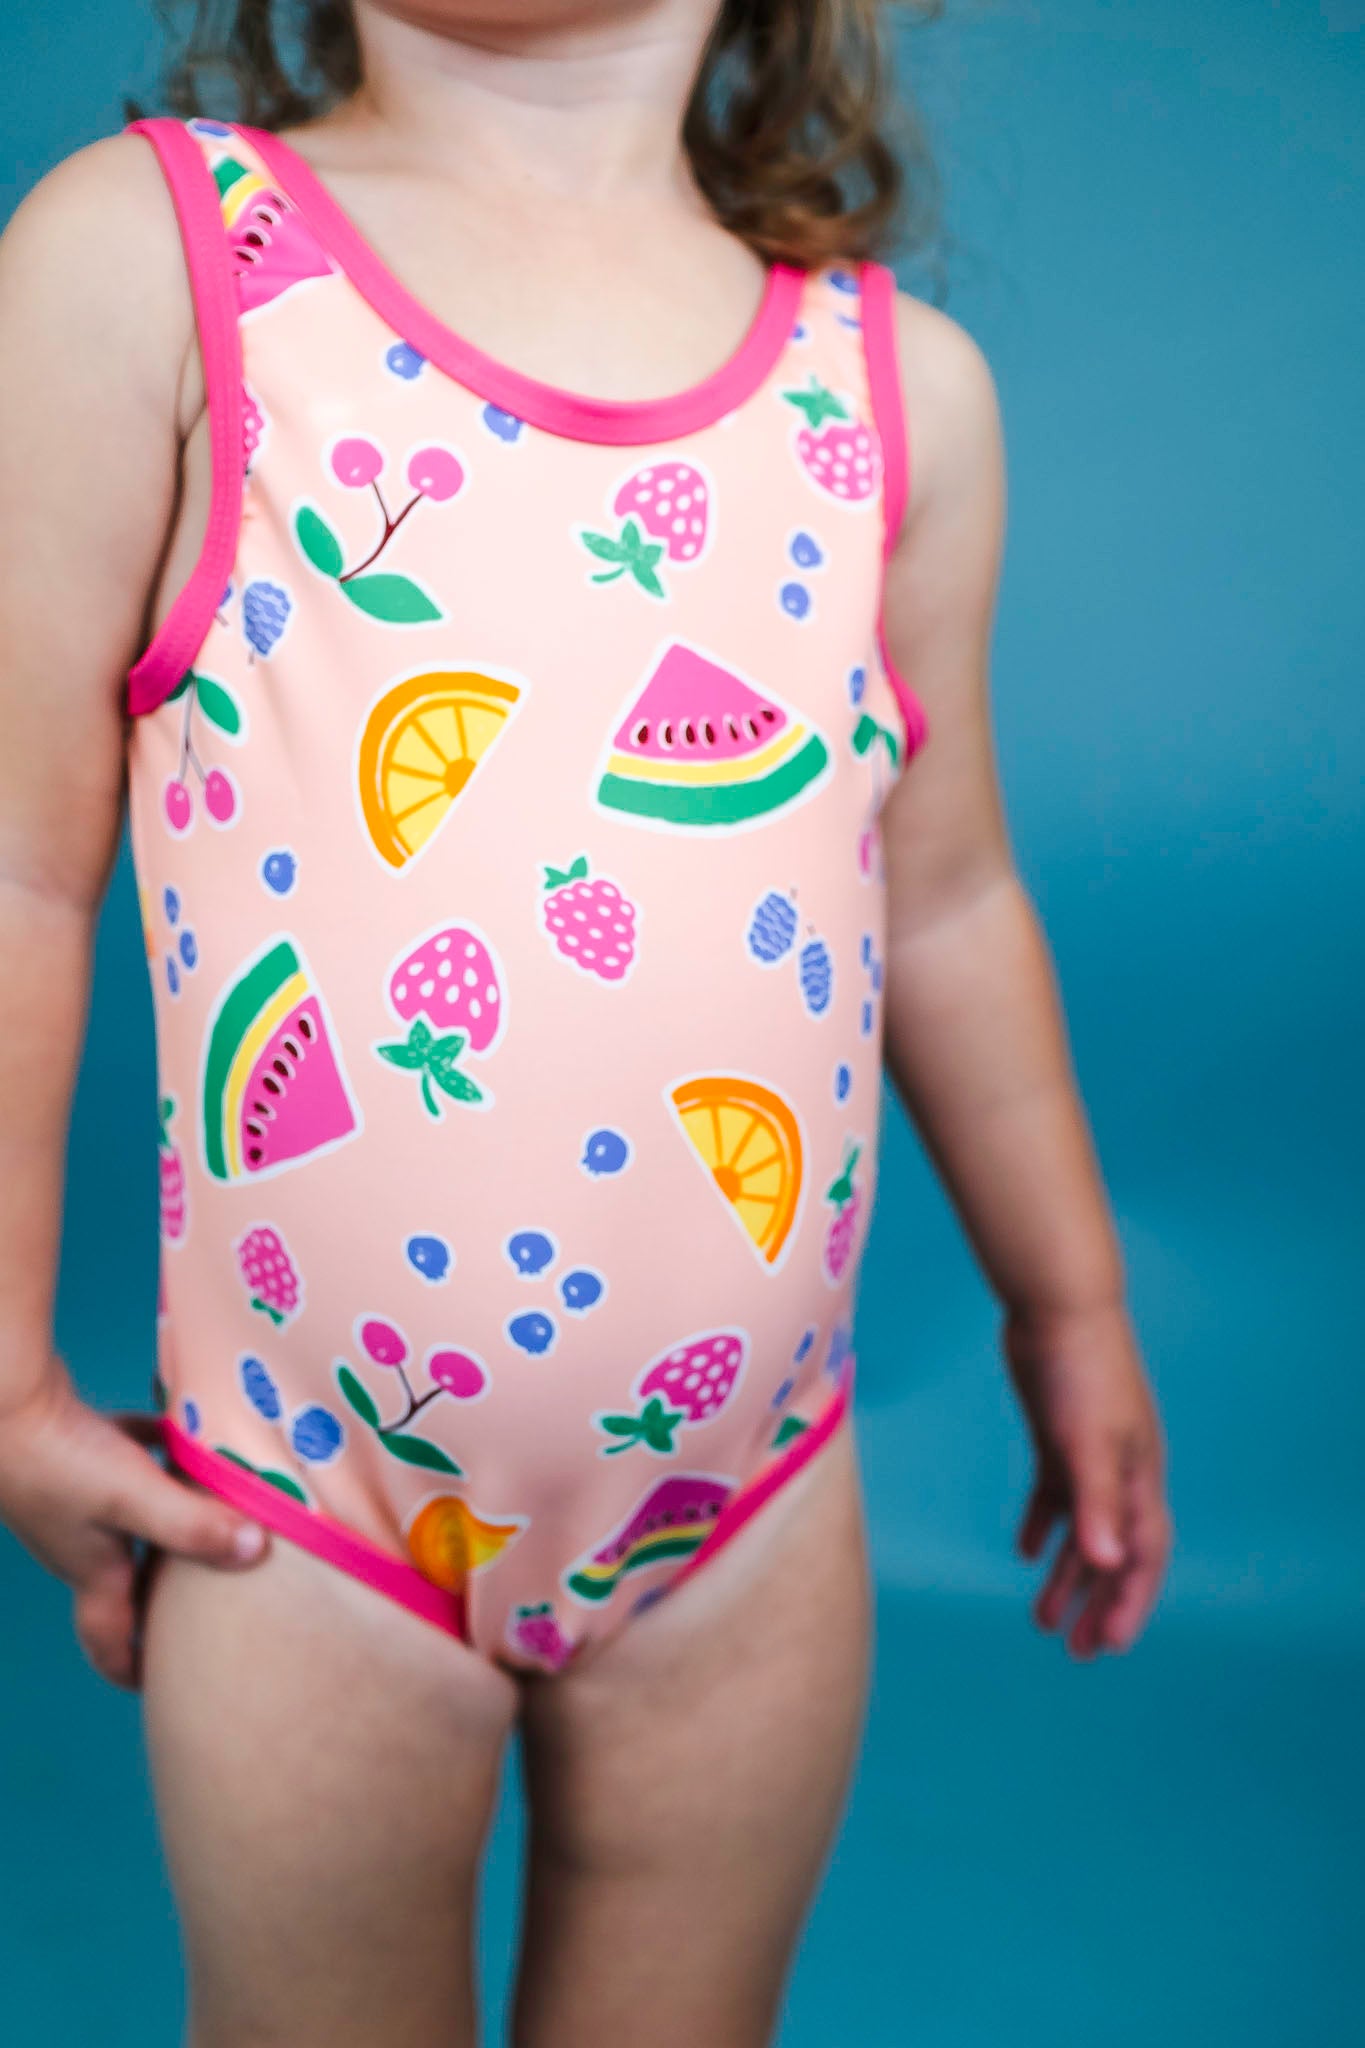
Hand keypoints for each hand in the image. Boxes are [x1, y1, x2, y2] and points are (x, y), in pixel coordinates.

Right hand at [0, 1362, 269, 1689]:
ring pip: (132, 1516)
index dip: (132, 1669)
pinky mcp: (73, 1445)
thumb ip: (193, 1526)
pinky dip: (156, 1448)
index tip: (165, 1688)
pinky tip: (188, 1428)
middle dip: (165, 1594)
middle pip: (127, 1580)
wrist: (2, 1400)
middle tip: (213, 1593)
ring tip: (217, 1510)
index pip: (109, 1639)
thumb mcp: (135, 1498)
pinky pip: (127, 1453)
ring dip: (170, 1516)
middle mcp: (81, 1540)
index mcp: (92, 1570)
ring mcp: (74, 1493)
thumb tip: (257, 1552)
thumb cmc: (60, 1461)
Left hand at [1001, 1298, 1170, 1657]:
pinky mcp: (1057, 1435)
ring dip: (1066, 1575)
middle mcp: (1119, 1472)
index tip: (1109, 1648)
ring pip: (1082, 1530)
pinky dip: (1042, 1524)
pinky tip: (1024, 1551)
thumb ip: (1096, 1503)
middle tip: (1076, 1653)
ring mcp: (1088, 1454)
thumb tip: (1107, 1566)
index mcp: (1138, 1477)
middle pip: (1113, 1554)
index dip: (1129, 1603)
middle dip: (1098, 1604)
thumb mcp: (1087, 1441)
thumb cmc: (1081, 1370)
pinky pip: (1054, 1493)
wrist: (1057, 1305)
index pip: (1142, 1556)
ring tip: (1041, 1620)